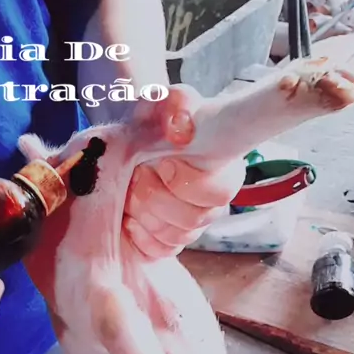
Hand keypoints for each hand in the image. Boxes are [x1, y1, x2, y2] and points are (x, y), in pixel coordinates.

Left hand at [123, 86, 234, 258]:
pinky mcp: (171, 243)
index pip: (218, 192)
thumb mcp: (164, 102)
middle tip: (135, 175)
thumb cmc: (154, 123)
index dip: (185, 182)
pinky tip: (128, 215)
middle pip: (193, 219)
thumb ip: (176, 104)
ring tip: (129, 189)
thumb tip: (182, 128)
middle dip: (154, 197)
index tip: (160, 164)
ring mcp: (194, 227)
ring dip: (143, 213)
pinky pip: (160, 251)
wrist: (131, 145)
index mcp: (225, 171)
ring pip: (174, 237)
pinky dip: (139, 234)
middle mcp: (214, 204)